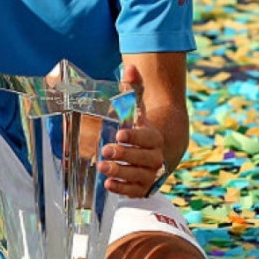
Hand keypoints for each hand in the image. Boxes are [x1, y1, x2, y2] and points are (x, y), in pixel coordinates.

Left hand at [96, 64, 166, 197]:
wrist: (151, 154)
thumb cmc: (138, 129)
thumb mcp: (135, 110)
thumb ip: (133, 90)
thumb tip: (130, 67)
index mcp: (154, 137)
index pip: (148, 137)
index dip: (135, 136)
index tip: (120, 133)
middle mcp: (155, 157)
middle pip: (144, 158)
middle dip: (126, 155)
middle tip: (106, 150)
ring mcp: (150, 174)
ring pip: (139, 175)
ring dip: (121, 172)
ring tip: (102, 167)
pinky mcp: (143, 188)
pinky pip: (135, 191)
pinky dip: (122, 189)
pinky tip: (108, 183)